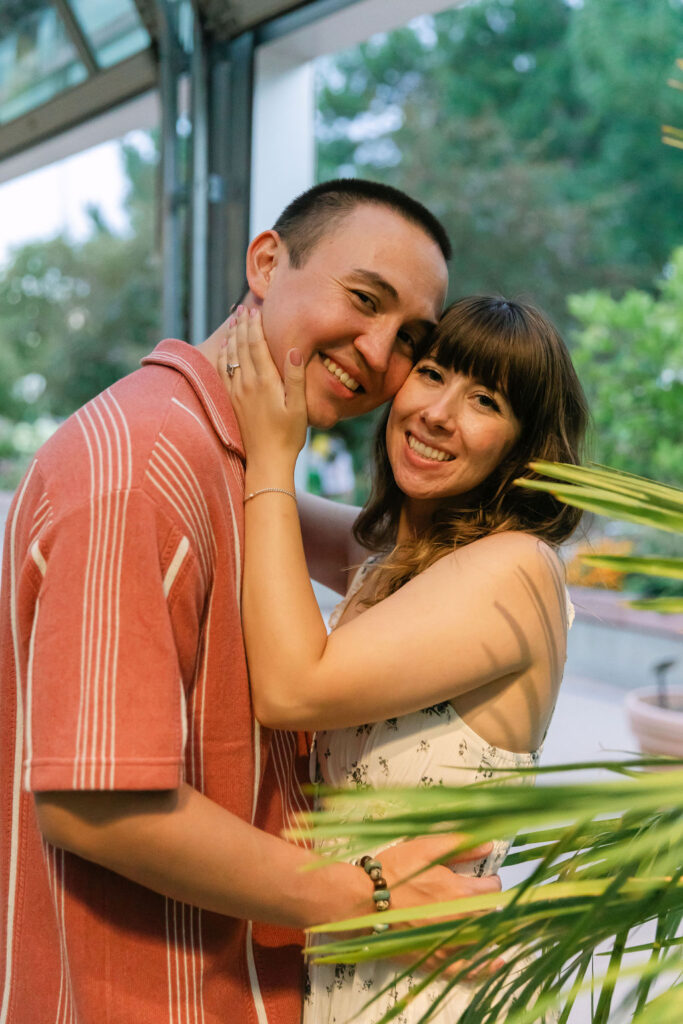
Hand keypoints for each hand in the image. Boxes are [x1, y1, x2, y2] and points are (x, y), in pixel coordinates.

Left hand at [218, 306, 307, 469]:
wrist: (267, 461)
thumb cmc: (289, 436)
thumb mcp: (299, 407)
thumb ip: (296, 377)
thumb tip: (294, 349)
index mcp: (266, 382)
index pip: (257, 345)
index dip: (255, 325)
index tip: (255, 309)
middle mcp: (247, 384)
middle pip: (241, 347)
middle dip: (242, 325)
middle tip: (242, 308)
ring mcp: (237, 393)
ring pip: (231, 357)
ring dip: (232, 336)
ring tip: (233, 321)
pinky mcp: (232, 402)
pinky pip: (224, 371)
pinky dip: (224, 355)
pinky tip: (225, 348)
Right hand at [376, 835, 502, 978]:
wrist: (363, 902)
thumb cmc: (394, 871)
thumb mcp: (426, 848)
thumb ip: (460, 845)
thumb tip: (490, 844)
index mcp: (461, 891)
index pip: (493, 888)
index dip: (491, 881)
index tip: (485, 878)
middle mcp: (461, 919)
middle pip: (490, 913)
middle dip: (488, 902)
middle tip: (477, 895)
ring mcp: (450, 943)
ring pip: (483, 937)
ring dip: (488, 927)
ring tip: (482, 918)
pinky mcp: (437, 960)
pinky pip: (469, 969)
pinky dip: (486, 967)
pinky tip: (497, 962)